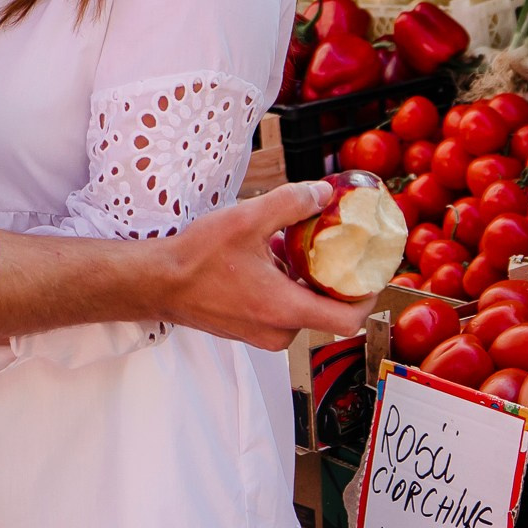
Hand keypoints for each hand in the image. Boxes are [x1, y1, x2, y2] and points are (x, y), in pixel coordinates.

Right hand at [155, 182, 377, 349]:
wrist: (157, 282)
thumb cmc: (196, 258)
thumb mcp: (247, 219)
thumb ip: (291, 204)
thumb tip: (323, 194)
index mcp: (286, 310)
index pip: (348, 321)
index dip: (367, 296)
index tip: (370, 270)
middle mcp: (277, 331)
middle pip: (325, 310)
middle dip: (330, 278)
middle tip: (332, 246)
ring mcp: (261, 334)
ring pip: (301, 309)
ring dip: (304, 280)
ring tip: (292, 246)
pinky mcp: (247, 330)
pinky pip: (280, 312)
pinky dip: (284, 287)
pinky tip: (268, 257)